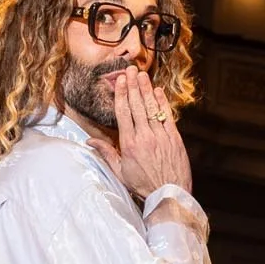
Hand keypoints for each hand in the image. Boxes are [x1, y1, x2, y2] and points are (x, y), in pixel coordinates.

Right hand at [108, 67, 191, 202]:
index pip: (123, 113)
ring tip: (142, 75)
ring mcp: (160, 136)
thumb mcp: (119, 172)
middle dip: (133, 86)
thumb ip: (106, 154)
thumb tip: (89, 141)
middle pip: (137, 105)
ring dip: (146, 89)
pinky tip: (158, 91)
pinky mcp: (174, 138)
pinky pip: (167, 116)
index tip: (120, 81)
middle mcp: (144, 137)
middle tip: (130, 70)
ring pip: (152, 108)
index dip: (121, 94)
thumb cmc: (143, 185)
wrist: (169, 193)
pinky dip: (162, 102)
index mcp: (129, 144)